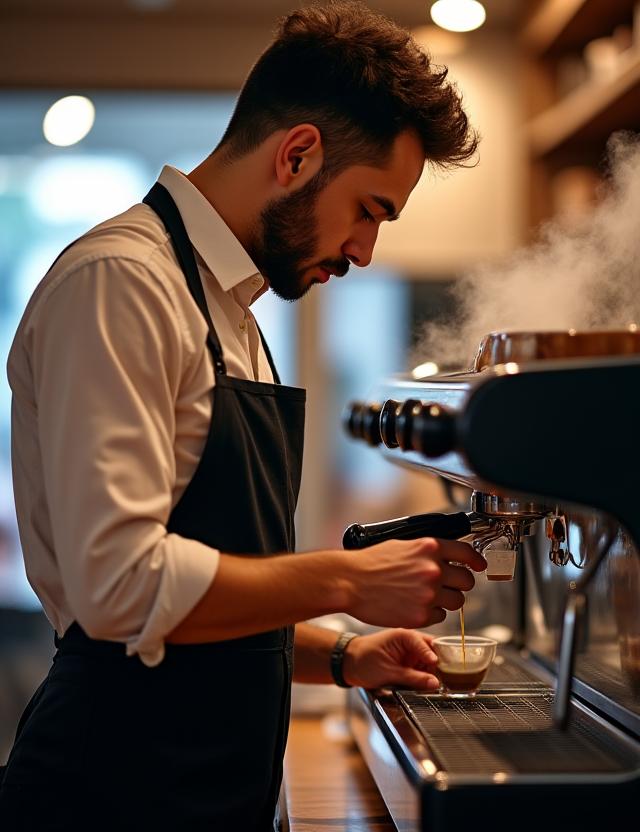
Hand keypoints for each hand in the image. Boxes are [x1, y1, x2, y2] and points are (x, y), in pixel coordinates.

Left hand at [342, 628, 438, 690]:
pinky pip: (423, 669)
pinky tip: (429, 685)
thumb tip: (435, 683)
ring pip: (431, 662)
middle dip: (440, 665)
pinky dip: (427, 677)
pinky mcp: (410, 662)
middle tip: (447, 679)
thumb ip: (413, 678)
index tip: (439, 668)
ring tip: (439, 685)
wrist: (349, 664)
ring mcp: (411, 652)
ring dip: (434, 673)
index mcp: (404, 636)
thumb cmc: (364, 661)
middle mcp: (410, 642)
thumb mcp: (388, 672)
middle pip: (433, 651)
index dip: (433, 657)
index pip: (426, 644)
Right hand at [344, 536, 485, 628]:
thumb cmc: (370, 563)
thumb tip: (446, 556)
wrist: (350, 582)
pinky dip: (432, 614)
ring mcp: (429, 594)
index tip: (479, 567)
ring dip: (448, 600)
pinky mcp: (421, 615)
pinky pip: (440, 617)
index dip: (476, 562)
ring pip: (457, 601)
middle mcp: (433, 569)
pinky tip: (416, 607)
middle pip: (467, 581)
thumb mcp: (402, 545)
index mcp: (429, 548)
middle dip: (459, 584)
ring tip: (429, 598)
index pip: (467, 554)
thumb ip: (427, 551)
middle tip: (447, 586)